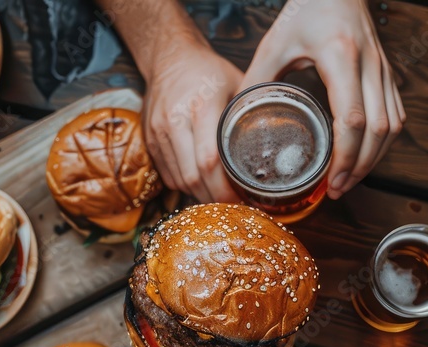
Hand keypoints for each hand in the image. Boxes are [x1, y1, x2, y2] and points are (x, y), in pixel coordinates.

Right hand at [143, 42, 243, 201]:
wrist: (168, 58)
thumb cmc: (207, 71)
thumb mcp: (236, 84)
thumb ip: (251, 112)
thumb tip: (277, 141)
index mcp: (201, 106)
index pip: (210, 160)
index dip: (226, 187)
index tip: (244, 199)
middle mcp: (174, 121)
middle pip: (193, 176)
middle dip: (215, 198)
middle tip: (236, 207)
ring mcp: (158, 133)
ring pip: (179, 180)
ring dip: (201, 196)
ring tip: (221, 199)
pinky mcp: (149, 141)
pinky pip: (168, 176)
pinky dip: (187, 186)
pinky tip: (203, 186)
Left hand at [240, 0, 404, 199]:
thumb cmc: (307, 8)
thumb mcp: (275, 42)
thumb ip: (258, 78)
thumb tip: (240, 116)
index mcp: (340, 57)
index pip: (352, 119)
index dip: (345, 157)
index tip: (330, 180)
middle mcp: (369, 65)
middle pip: (378, 130)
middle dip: (360, 167)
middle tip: (337, 190)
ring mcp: (383, 70)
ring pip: (392, 126)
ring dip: (375, 159)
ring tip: (350, 180)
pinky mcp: (388, 74)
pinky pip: (396, 115)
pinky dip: (383, 142)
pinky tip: (366, 157)